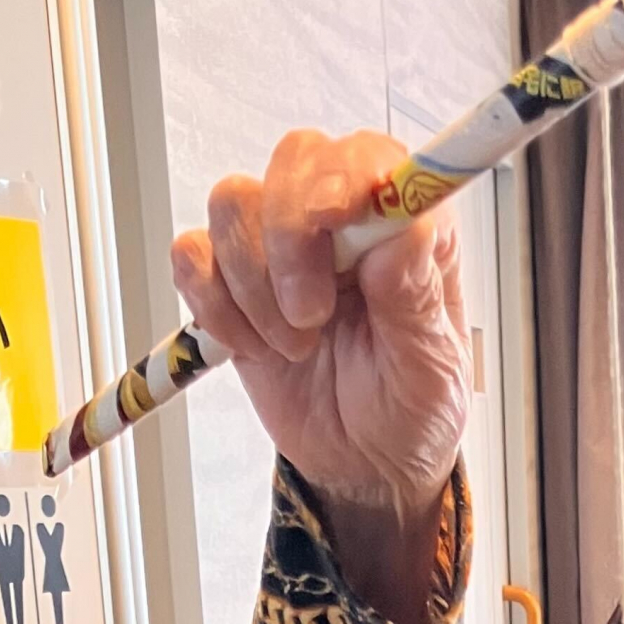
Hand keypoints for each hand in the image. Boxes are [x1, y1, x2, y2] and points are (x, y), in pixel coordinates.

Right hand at [172, 127, 470, 608]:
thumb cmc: (409, 410)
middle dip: (291, 237)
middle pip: (294, 162)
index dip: (345, 175)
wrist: (364, 466)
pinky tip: (253, 348)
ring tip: (296, 346)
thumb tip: (404, 225)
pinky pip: (192, 255)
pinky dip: (215, 307)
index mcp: (403, 228)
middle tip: (313, 315)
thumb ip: (417, 295)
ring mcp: (280, 245)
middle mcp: (341, 220)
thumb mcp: (432, 369)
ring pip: (234, 203)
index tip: (336, 218)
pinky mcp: (232, 281)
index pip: (370, 157)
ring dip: (256, 286)